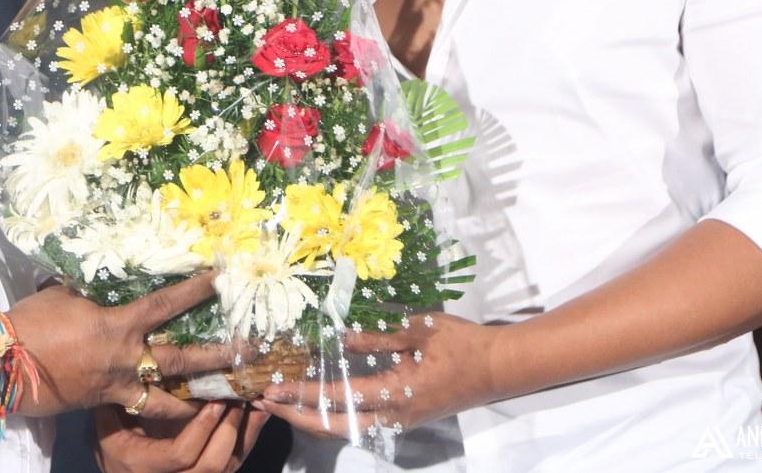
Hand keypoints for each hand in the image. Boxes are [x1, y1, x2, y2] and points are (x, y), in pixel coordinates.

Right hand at [8, 273, 235, 418]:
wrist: (4, 365)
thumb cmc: (32, 322)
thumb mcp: (66, 295)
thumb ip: (94, 290)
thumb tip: (106, 275)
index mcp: (118, 326)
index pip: (166, 304)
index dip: (194, 289)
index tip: (219, 276)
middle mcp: (125, 359)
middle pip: (182, 360)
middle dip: (218, 357)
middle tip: (248, 354)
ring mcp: (116, 386)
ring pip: (168, 398)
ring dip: (198, 398)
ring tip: (226, 399)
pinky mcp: (105, 403)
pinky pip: (142, 409)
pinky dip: (162, 410)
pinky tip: (179, 409)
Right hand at [94, 402, 269, 472]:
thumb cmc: (115, 448)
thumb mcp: (109, 427)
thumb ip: (122, 402)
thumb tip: (135, 364)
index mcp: (143, 466)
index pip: (181, 454)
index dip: (201, 428)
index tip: (214, 402)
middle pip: (211, 466)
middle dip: (229, 431)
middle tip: (237, 399)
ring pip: (227, 467)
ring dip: (243, 434)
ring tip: (250, 402)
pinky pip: (234, 463)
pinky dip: (248, 438)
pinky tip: (258, 414)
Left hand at [255, 313, 499, 436]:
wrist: (498, 367)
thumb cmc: (460, 344)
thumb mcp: (417, 331)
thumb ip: (376, 339)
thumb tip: (339, 339)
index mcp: (395, 395)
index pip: (337, 399)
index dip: (301, 394)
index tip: (272, 389)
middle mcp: (393, 417)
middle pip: (333, 427)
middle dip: (295, 415)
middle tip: (263, 401)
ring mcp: (399, 422)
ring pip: (345, 429)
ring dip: (311, 417)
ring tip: (282, 403)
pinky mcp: (404, 418)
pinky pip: (359, 423)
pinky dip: (332, 416)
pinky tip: (317, 402)